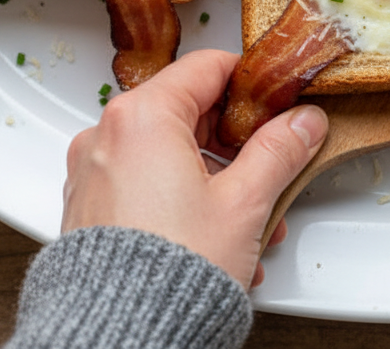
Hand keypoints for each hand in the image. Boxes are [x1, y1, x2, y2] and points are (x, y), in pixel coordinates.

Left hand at [60, 49, 328, 287]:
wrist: (120, 336)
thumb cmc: (168, 270)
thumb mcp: (245, 202)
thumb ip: (279, 151)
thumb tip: (301, 125)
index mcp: (142, 117)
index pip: (207, 67)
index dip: (252, 81)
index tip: (278, 98)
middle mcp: (107, 137)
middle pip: (188, 111)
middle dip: (238, 143)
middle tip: (272, 163)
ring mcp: (93, 174)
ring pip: (169, 154)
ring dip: (217, 178)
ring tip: (251, 219)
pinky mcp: (89, 209)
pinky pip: (145, 185)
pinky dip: (182, 199)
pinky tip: (216, 235)